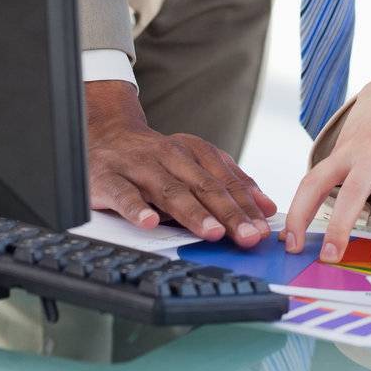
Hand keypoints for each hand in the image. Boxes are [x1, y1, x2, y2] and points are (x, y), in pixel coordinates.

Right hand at [85, 81, 275, 245]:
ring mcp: (139, 167)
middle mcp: (169, 156)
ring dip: (193, 213)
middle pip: (204, 187)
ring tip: (212, 232)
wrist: (105, 134)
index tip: (263, 228)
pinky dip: (138, 209)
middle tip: (249, 236)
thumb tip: (266, 208)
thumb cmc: (154, 158)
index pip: (224, 180)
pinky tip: (150, 223)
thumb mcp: (192, 163)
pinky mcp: (110, 179)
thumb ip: (228, 183)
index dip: (245, 205)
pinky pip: (125, 196)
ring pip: (170, 191)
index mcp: (192, 151)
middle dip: (229, 213)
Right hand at [284, 75, 370, 267]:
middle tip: (331, 256)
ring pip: (321, 179)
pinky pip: (313, 176)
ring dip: (303, 212)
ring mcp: (352, 149)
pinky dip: (298, 201)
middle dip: (341, 225)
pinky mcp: (336, 148)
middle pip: (355, 190)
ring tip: (292, 244)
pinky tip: (290, 227)